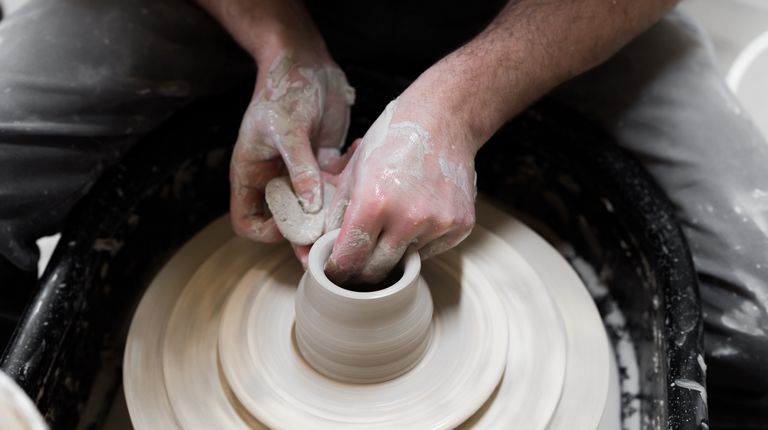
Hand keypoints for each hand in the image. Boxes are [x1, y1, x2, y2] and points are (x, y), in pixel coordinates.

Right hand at [230, 50, 354, 242]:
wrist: (303, 61)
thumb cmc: (283, 90)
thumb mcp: (286, 128)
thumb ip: (299, 168)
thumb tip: (310, 206)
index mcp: (252, 175)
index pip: (249, 222)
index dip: (268, 232)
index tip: (294, 226)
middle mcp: (275, 179)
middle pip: (288, 222)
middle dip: (309, 236)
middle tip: (333, 245)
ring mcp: (301, 173)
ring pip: (316, 209)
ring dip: (334, 214)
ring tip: (353, 215)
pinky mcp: (324, 162)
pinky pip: (336, 184)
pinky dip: (349, 181)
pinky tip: (359, 158)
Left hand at [324, 96, 477, 284]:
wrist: (442, 120)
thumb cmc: (392, 141)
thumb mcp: (353, 172)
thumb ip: (336, 214)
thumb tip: (319, 249)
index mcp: (374, 202)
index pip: (349, 259)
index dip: (338, 270)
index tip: (335, 273)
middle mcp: (408, 217)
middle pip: (377, 270)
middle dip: (362, 271)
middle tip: (357, 263)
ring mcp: (438, 223)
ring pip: (405, 262)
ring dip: (394, 252)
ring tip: (394, 222)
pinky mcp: (460, 225)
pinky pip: (430, 251)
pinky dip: (419, 242)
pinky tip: (418, 215)